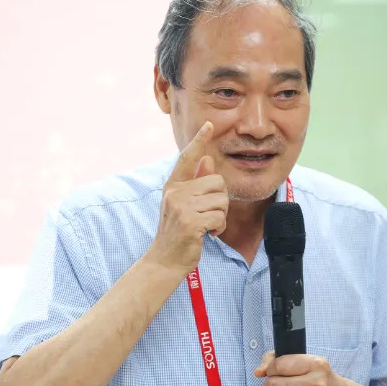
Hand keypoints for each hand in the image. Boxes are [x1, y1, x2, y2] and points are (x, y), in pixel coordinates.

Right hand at [145, 121, 228, 276]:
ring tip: (207, 226)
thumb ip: (195, 183)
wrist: (165, 260)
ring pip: (222, 200)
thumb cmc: (177, 233)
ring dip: (221, 217)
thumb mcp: (184, 205)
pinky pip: (219, 217)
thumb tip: (208, 160)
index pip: (187, 158)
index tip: (209, 125)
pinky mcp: (190, 222)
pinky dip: (219, 228)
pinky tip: (207, 235)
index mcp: (173, 186)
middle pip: (217, 182)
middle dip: (220, 200)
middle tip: (209, 216)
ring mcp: (182, 207)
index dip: (199, 141)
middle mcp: (175, 193)